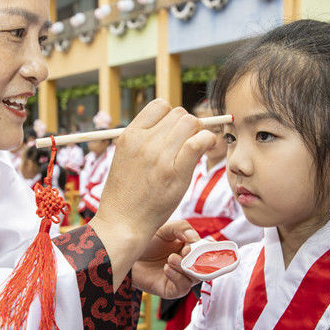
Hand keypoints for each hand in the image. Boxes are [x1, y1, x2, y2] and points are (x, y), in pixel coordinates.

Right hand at [90, 99, 216, 287]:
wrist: (122, 224)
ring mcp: (159, 156)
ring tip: (196, 150)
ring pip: (192, 123)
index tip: (175, 134)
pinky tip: (206, 151)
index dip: (172, 117)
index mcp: (129, 135)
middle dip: (188, 127)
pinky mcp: (175, 172)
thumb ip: (145, 140)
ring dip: (199, 133)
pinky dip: (208, 141)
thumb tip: (173, 125)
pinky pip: (199, 141)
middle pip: (179, 113)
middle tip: (188, 146)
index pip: (160, 105)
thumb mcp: (126, 159)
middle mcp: (143, 141)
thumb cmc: (126, 195)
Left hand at [132, 220, 199, 298]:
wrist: (129, 256)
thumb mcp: (165, 229)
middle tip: (185, 250)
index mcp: (191, 249)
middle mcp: (189, 265)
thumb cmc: (147, 242)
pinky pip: (182, 287)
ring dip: (184, 267)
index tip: (198, 243)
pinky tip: (167, 268)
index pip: (207, 251)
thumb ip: (181, 228)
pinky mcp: (172, 290)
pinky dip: (177, 277)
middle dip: (196, 259)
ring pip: (194, 277)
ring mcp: (181, 278)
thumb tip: (195, 238)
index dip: (206, 248)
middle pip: (204, 266)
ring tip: (171, 258)